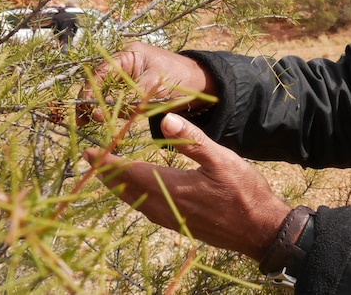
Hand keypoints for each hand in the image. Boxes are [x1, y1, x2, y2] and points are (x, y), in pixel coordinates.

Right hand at [78, 41, 215, 123]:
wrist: (200, 83)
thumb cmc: (180, 77)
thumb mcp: (153, 86)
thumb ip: (129, 97)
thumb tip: (102, 111)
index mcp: (128, 54)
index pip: (101, 72)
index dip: (91, 91)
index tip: (87, 109)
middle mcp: (124, 64)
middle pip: (99, 83)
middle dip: (90, 101)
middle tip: (82, 121)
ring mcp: (127, 77)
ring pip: (106, 93)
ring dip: (98, 108)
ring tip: (88, 123)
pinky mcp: (132, 90)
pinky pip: (116, 100)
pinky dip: (110, 111)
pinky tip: (103, 122)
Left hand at [82, 113, 290, 259]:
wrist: (261, 229)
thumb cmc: (245, 192)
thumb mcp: (222, 160)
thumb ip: (192, 140)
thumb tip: (165, 119)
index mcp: (173, 187)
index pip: (130, 173)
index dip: (107, 163)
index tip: (89, 153)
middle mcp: (167, 207)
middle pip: (127, 191)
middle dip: (108, 176)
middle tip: (92, 163)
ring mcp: (174, 220)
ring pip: (136, 203)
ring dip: (120, 189)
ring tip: (111, 177)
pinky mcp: (182, 227)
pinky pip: (149, 212)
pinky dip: (137, 199)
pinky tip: (142, 195)